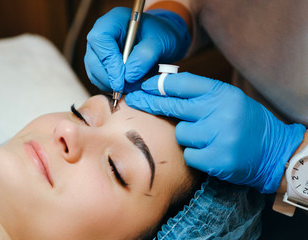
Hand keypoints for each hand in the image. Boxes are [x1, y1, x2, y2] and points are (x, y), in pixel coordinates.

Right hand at [84, 7, 189, 92]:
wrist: (161, 40)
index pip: (100, 40)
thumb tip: (128, 76)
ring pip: (94, 72)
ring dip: (111, 85)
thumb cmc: (161, 35)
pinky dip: (112, 86)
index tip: (122, 80)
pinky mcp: (101, 64)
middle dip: (109, 78)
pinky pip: (99, 79)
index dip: (109, 62)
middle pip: (93, 59)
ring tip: (134, 86)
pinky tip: (129, 86)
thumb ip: (145, 56)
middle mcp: (101, 34)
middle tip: (129, 88)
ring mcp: (98, 50)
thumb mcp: (159, 42)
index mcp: (113, 21)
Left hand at [125, 72, 305, 192]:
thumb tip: (165, 87)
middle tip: (133, 99)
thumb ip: (201, 95)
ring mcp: (218, 135)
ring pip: (180, 134)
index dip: (158, 84)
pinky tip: (212, 153)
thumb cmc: (246, 123)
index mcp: (222, 93)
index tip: (143, 86)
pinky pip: (189, 154)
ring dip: (188, 137)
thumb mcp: (228, 100)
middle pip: (173, 106)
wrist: (273, 152)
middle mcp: (220, 111)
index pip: (182, 84)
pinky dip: (195, 155)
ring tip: (209, 138)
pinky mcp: (216, 158)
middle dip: (150, 102)